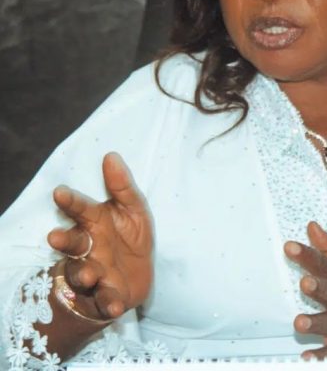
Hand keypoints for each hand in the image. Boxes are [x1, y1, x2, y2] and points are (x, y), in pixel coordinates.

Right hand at [47, 152, 152, 320]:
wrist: (139, 275)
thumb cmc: (130, 236)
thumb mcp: (134, 209)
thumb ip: (123, 186)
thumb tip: (111, 156)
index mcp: (94, 222)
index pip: (80, 208)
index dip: (70, 201)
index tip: (59, 192)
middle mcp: (88, 247)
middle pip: (72, 243)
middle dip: (64, 241)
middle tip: (54, 238)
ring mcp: (94, 272)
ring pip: (81, 273)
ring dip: (83, 273)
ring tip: (90, 275)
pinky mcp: (105, 295)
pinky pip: (104, 300)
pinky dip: (108, 303)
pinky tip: (114, 305)